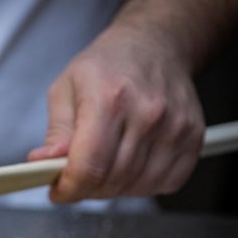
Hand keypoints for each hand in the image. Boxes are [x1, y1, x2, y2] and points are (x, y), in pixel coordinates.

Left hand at [28, 25, 204, 202]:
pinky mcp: (193, 139)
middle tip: (77, 175)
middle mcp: (147, 114)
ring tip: (104, 164)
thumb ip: (56, 133)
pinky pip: (164, 184)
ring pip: (136, 188)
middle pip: (111, 182)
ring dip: (113, 187)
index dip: (69, 189)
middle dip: (86, 189)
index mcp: (109, 100)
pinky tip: (131, 164)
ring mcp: (174, 128)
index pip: (88, 167)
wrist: (155, 46)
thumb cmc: (107, 67)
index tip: (59, 191)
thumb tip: (44, 163)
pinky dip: (142, 184)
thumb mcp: (65, 90)